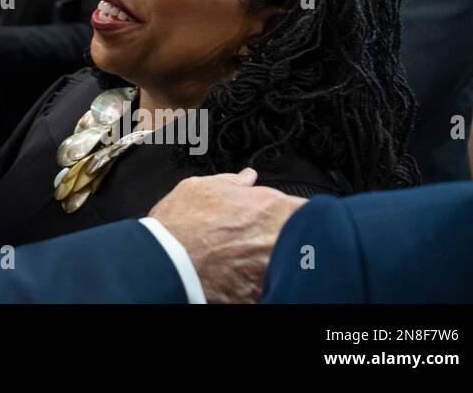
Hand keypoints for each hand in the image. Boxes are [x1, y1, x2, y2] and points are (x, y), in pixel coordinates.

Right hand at [148, 168, 305, 303]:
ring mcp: (272, 269)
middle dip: (290, 236)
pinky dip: (264, 281)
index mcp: (269, 207)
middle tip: (269, 238)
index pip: (306, 209)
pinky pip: (273, 286)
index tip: (287, 217)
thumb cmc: (180, 225)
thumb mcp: (200, 188)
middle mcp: (277, 238)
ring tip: (252, 258)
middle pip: (305, 238)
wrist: (165, 261)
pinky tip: (244, 275)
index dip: (296, 213)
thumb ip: (232, 182)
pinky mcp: (261, 294)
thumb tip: (246, 178)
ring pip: (292, 264)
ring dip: (279, 259)